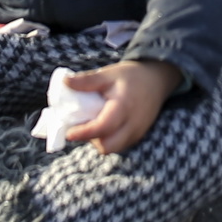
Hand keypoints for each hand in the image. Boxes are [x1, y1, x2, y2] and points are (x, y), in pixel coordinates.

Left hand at [62, 59, 180, 154]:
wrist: (156, 80)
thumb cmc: (131, 76)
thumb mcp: (108, 74)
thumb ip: (86, 80)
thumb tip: (65, 83)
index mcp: (124, 107)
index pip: (102, 128)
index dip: (84, 133)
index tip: (69, 132)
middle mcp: (133, 124)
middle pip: (108, 146)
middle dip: (92, 140)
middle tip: (81, 126)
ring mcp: (137, 132)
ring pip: (113, 148)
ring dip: (100, 140)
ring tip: (92, 123)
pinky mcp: (138, 135)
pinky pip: (120, 145)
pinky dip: (108, 139)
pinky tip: (103, 125)